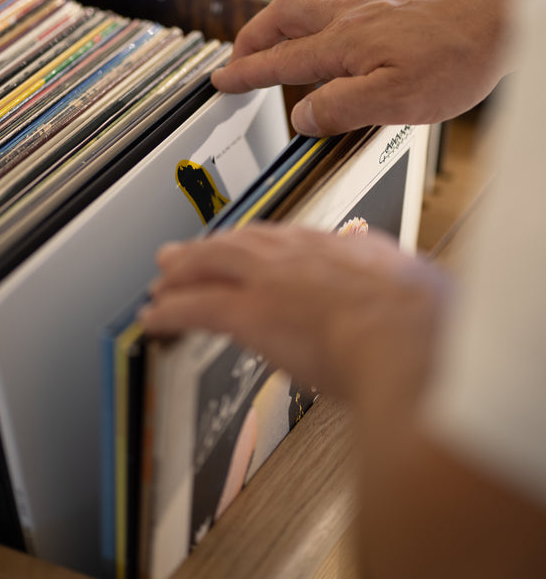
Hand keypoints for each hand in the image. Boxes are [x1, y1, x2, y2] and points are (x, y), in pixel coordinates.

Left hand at [140, 224, 447, 407]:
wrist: (409, 336)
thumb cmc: (424, 322)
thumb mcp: (415, 285)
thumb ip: (397, 282)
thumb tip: (405, 285)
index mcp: (338, 247)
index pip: (286, 241)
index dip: (258, 248)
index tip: (247, 251)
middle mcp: (298, 254)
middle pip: (241, 243)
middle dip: (208, 248)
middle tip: (182, 254)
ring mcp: (270, 280)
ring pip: (211, 265)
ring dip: (182, 272)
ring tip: (162, 280)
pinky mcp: (249, 313)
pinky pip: (195, 308)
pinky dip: (170, 311)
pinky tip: (154, 318)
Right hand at [211, 0, 530, 134]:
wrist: (502, 21)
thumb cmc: (458, 57)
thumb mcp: (395, 100)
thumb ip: (340, 108)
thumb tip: (301, 115)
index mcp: (343, 44)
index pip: (280, 60)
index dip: (246, 73)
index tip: (222, 81)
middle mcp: (350, 19)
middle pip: (282, 18)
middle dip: (250, 39)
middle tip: (236, 58)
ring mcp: (370, 9)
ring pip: (306, 9)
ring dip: (276, 27)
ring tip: (269, 45)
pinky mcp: (390, 7)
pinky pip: (334, 10)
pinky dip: (311, 24)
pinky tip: (327, 40)